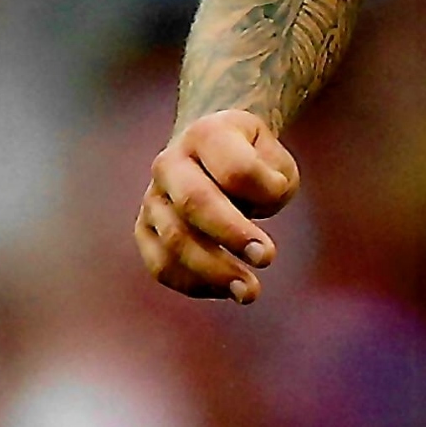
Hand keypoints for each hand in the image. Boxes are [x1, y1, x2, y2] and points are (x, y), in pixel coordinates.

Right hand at [135, 110, 298, 301]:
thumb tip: (251, 224)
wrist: (212, 152)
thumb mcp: (275, 161)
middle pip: (195, 202)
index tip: (281, 196)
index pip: (235, 168)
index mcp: (207, 134)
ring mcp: (153, 198)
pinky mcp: (145, 230)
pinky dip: (194, 284)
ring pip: (174, 240)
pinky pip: (161, 265)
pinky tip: (225, 291)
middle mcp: (170, 163)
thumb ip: (273, 185)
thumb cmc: (252, 161)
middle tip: (267, 257)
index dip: (263, 190)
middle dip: (232, 235)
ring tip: (249, 292)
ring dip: (214, 271)